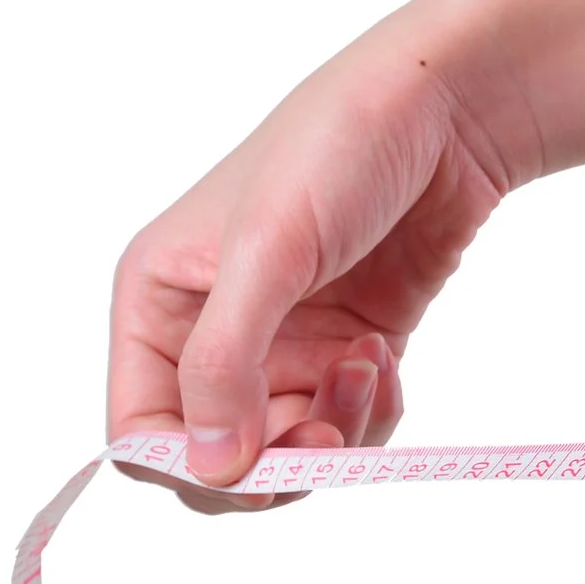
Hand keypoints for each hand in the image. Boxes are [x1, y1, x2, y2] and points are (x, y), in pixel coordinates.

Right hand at [107, 0, 516, 509]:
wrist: (444, 114)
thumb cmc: (338, 152)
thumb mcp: (268, 252)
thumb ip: (227, 362)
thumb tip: (212, 468)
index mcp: (156, 304)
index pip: (140, 436)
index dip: (191, 469)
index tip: (257, 466)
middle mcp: (209, 334)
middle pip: (218, 461)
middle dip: (276, 461)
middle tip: (328, 433)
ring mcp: (282, 347)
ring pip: (291, 452)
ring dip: (337, 432)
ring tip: (369, 363)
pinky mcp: (346, 351)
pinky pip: (347, 425)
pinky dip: (372, 413)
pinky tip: (385, 356)